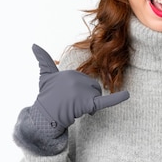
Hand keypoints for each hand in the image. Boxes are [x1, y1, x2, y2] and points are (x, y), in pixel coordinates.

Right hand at [13, 44, 129, 154]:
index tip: (67, 97)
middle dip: (85, 97)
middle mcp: (77, 80)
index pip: (85, 79)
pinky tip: (127, 95)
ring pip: (96, 94)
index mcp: (71, 73)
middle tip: (71, 105)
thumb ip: (43, 59)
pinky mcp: (89, 103)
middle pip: (92, 86)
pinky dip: (117, 98)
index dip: (78, 89)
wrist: (46, 115)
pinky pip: (105, 101)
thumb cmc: (47, 96)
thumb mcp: (45, 76)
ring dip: (89, 104)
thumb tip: (34, 45)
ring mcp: (82, 92)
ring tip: (75, 109)